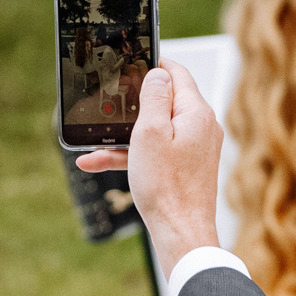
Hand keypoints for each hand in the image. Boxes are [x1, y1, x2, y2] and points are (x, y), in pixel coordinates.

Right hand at [75, 61, 223, 279]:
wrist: (181, 233)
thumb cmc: (166, 188)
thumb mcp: (151, 133)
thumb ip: (155, 97)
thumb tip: (158, 73)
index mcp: (196, 113)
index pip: (177, 73)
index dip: (153, 64)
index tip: (132, 62)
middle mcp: (201, 127)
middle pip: (165, 101)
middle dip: (133, 103)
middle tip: (109, 101)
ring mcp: (196, 148)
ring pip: (157, 129)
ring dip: (125, 135)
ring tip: (93, 143)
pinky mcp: (188, 167)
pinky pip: (158, 151)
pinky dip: (133, 154)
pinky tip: (99, 163)